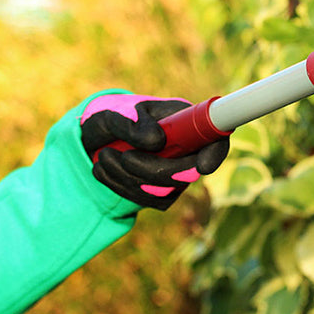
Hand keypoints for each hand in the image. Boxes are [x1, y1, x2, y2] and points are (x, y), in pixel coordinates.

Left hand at [80, 93, 228, 209]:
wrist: (98, 138)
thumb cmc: (113, 118)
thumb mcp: (117, 113)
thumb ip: (134, 124)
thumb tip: (156, 142)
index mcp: (186, 122)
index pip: (215, 140)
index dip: (215, 154)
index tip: (202, 166)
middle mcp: (188, 151)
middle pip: (187, 173)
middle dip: (153, 170)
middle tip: (123, 156)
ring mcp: (177, 176)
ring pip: (164, 190)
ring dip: (128, 177)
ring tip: (103, 156)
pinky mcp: (161, 195)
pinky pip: (147, 200)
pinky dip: (121, 186)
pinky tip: (106, 168)